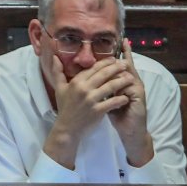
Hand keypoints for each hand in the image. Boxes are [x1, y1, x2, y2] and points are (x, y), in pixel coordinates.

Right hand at [43, 55, 133, 169]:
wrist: (67, 129)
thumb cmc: (64, 108)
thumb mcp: (59, 89)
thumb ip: (57, 72)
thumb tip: (55, 57)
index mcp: (76, 82)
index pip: (93, 68)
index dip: (105, 62)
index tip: (114, 58)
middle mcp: (84, 89)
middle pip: (104, 74)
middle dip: (117, 68)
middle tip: (126, 64)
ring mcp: (91, 100)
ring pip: (110, 86)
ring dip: (122, 81)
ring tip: (131, 78)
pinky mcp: (97, 111)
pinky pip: (112, 102)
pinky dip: (120, 99)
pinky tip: (127, 97)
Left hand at [108, 38, 153, 166]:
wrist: (130, 131)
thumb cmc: (119, 116)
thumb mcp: (109, 100)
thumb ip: (104, 88)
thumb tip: (93, 79)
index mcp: (126, 83)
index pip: (122, 66)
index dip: (122, 55)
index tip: (121, 42)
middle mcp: (133, 83)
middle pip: (128, 65)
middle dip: (126, 54)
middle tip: (123, 40)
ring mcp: (137, 89)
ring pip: (129, 73)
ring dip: (123, 65)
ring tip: (121, 52)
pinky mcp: (138, 96)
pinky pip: (130, 84)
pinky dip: (124, 80)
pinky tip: (118, 75)